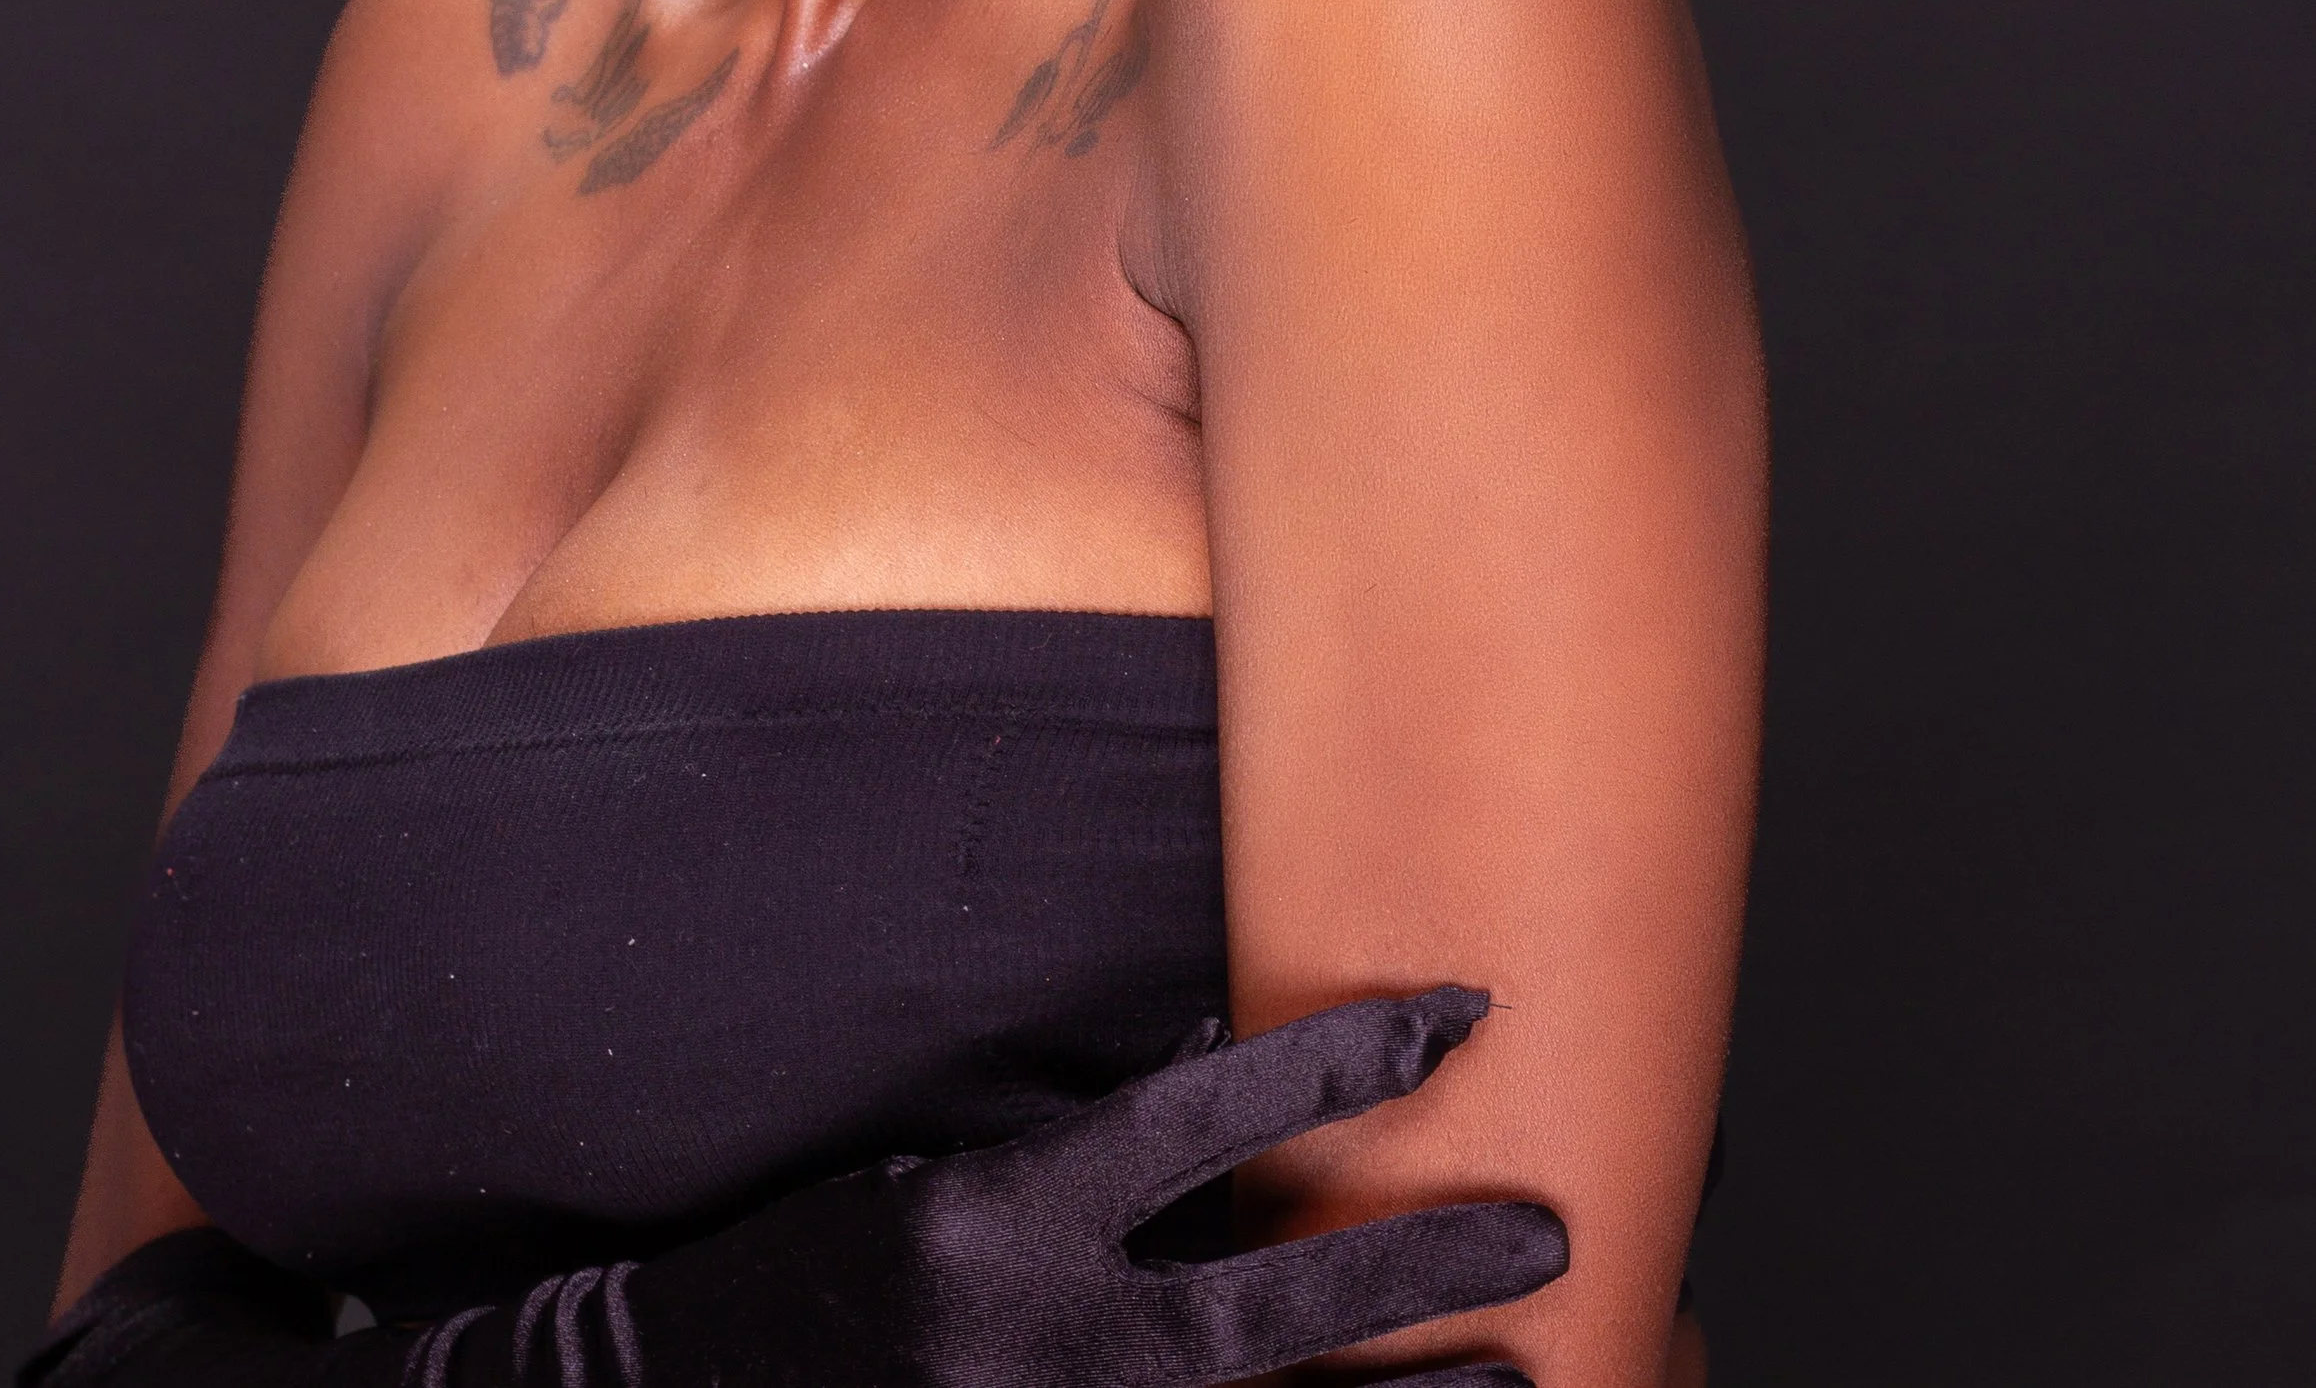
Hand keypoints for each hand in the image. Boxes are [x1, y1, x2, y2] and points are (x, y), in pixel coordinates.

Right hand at [431, 984, 1562, 1387]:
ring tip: (1533, 1381)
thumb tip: (1223, 1083)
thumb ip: (1084, 1153)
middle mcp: (1044, 1335)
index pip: (1214, 1111)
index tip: (1455, 1019)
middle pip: (1281, 1297)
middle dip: (1428, 1268)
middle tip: (1557, 1233)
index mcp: (1007, 1211)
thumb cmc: (814, 1274)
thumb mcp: (938, 1178)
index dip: (1347, 1060)